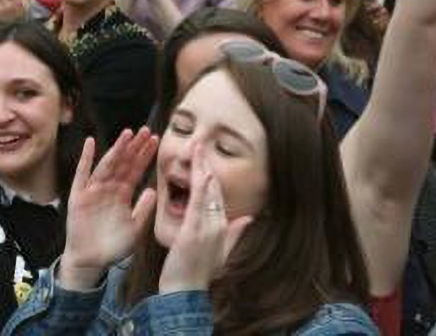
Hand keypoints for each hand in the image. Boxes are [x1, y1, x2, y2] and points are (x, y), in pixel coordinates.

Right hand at [58, 130, 158, 290]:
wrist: (90, 261)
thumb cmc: (113, 246)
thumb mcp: (134, 230)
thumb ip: (143, 210)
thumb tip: (152, 190)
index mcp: (123, 194)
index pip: (136, 170)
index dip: (145, 156)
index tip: (156, 140)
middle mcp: (109, 188)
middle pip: (124, 163)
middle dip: (135, 147)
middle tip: (146, 131)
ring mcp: (94, 190)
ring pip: (107, 165)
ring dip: (117, 149)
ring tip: (127, 134)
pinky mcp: (79, 195)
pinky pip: (82, 174)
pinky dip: (86, 158)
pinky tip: (90, 143)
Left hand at [158, 143, 252, 293]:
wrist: (185, 292)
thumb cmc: (197, 272)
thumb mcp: (221, 251)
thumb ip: (236, 233)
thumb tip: (251, 218)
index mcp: (223, 227)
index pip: (219, 195)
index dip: (213, 175)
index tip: (207, 158)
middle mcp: (218, 225)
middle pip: (215, 189)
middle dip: (208, 165)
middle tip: (201, 143)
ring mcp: (208, 227)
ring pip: (207, 191)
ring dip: (202, 167)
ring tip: (197, 148)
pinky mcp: (194, 230)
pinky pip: (198, 203)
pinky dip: (199, 185)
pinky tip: (199, 170)